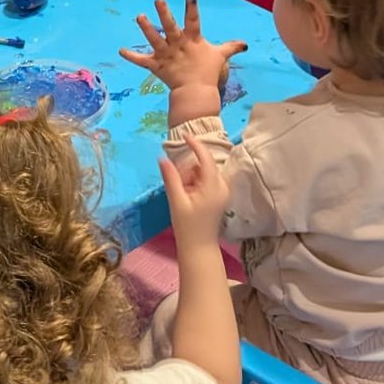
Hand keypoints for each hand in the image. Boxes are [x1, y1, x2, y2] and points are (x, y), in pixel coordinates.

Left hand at [119, 0, 245, 92]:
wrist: (196, 93)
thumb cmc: (207, 72)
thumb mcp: (219, 56)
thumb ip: (230, 47)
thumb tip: (245, 44)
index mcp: (192, 40)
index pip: (193, 20)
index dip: (192, 7)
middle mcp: (178, 45)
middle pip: (171, 27)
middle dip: (165, 14)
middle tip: (158, 0)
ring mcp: (166, 55)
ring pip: (155, 40)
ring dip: (146, 29)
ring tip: (139, 17)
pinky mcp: (157, 66)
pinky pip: (142, 61)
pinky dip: (131, 56)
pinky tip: (121, 50)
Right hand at [160, 129, 230, 253]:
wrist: (199, 248)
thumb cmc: (187, 227)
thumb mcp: (177, 201)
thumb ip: (171, 178)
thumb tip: (162, 158)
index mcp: (213, 187)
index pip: (206, 158)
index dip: (195, 144)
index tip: (184, 135)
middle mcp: (222, 186)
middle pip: (202, 165)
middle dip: (188, 171)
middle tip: (180, 189)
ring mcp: (221, 190)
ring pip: (202, 172)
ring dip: (189, 178)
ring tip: (183, 196)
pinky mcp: (218, 195)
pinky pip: (204, 180)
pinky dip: (194, 183)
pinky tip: (188, 197)